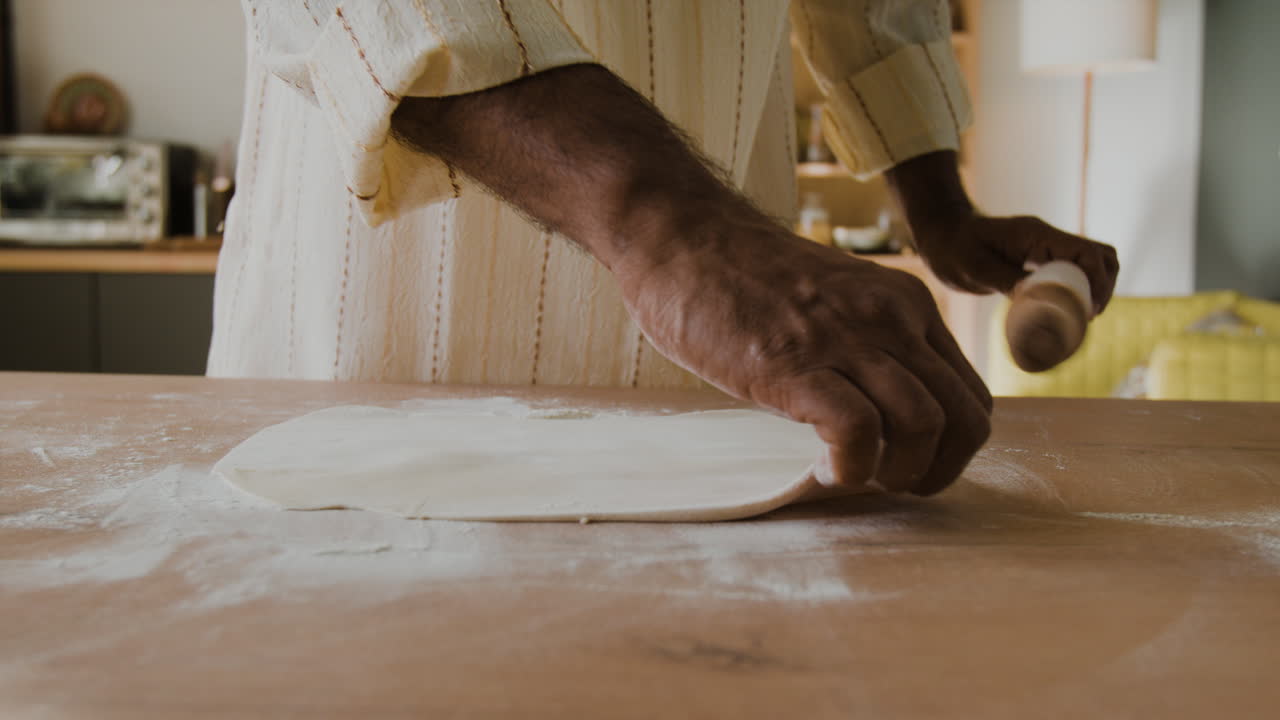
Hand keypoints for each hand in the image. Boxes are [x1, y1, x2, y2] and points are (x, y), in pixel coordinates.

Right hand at [612, 215, 992, 495]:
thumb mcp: (836, 300)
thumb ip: (870, 342)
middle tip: (893, 485)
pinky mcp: (796, 365)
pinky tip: (825, 469)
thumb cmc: (745, 277)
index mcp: (906, 304)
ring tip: (855, 476)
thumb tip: (884, 414)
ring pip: (924, 426)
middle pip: (964, 418)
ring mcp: (846, 339)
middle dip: (939, 470)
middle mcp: (891, 318)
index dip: (954, 447)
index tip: (911, 463)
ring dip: (898, 474)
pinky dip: (852, 468)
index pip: (972, 394)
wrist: (683, 239)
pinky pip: (858, 432)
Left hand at [886, 152, 1119, 314]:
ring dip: (1097, 287)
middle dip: (1104, 286)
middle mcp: (1047, 239)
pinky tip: (1070, 312)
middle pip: (1100, 255)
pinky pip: (1072, 271)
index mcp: (1037, 236)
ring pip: (1091, 262)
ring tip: (1084, 316)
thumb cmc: (952, 248)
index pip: (1087, 253)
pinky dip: (1080, 289)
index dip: (1098, 282)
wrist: (940, 235)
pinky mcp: (1039, 260)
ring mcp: (1045, 249)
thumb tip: (1035, 300)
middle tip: (1089, 316)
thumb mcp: (974, 267)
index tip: (1089, 311)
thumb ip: (1004, 280)